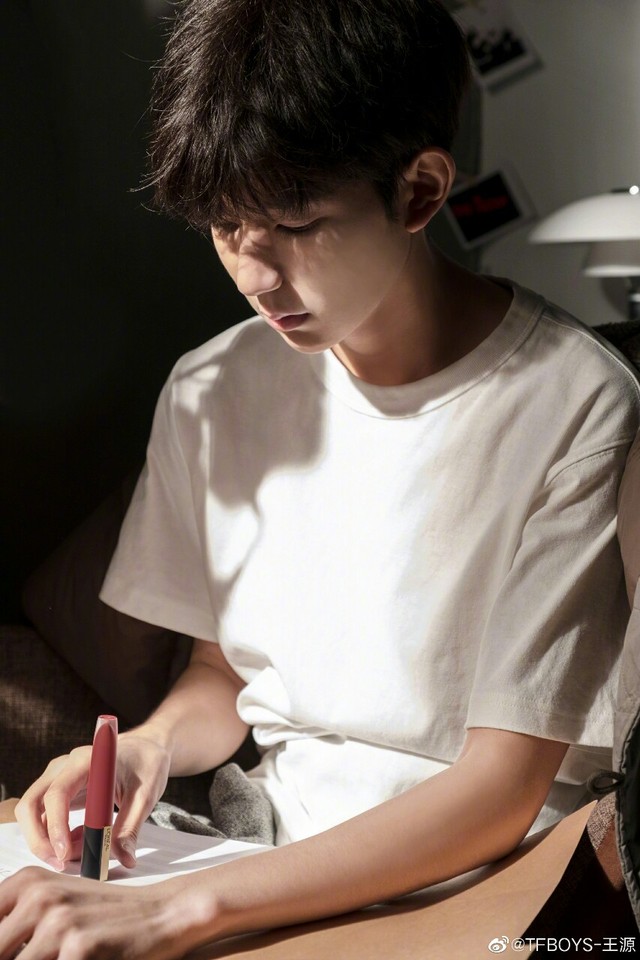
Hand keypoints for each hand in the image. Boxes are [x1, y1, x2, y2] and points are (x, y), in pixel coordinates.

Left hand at [0, 867, 189, 959]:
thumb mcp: (57, 903)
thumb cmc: (107, 914)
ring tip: (61, 956)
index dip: (0, 945)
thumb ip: (18, 923)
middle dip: (11, 958)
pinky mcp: (79, 950)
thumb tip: (1, 946)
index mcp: (28, 882)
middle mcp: (39, 897)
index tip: (12, 948)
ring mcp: (58, 924)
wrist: (161, 913)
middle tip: (44, 954)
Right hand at [15, 732, 170, 868]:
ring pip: (33, 813)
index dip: (56, 826)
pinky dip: (55, 835)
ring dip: (46, 840)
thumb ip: (130, 828)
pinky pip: (44, 816)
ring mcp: (57, 777)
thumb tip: (125, 860)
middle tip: (62, 864)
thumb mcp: (145, 796)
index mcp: (86, 761)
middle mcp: (64, 766)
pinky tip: (80, 842)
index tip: (65, 854)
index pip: (57, 794)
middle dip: (40, 839)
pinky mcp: (58, 789)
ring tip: (78, 855)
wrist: (145, 748)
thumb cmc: (146, 765)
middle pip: (31, 804)